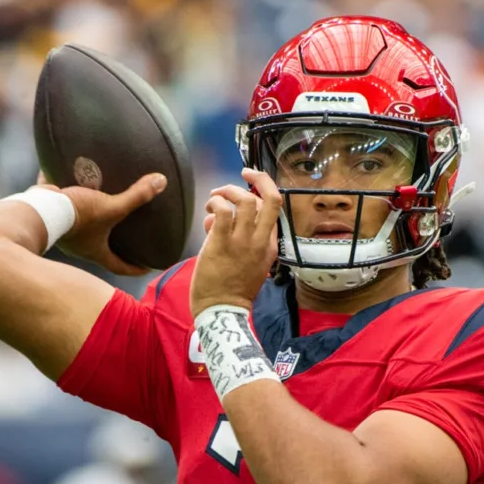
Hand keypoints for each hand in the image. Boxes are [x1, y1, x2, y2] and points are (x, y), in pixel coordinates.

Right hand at [57, 173, 166, 275]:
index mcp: (95, 251)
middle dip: (115, 244)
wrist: (37, 208)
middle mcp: (79, 246)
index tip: (148, 268)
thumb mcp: (111, 206)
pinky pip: (65, 209)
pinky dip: (73, 200)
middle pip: (101, 248)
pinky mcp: (51, 216)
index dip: (135, 268)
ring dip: (94, 221)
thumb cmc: (76, 215)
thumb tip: (161, 181)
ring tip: (107, 208)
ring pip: (83, 229)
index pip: (120, 267)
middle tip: (129, 237)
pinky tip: (78, 184)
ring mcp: (64, 232)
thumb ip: (136, 196)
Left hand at [191, 168, 281, 316]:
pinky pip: (222, 212)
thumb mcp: (250, 263)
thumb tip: (218, 217)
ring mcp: (243, 242)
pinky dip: (215, 204)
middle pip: (272, 199)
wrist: (222, 311)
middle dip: (260, 178)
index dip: (263, 192)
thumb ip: (240, 238)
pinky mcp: (222, 244)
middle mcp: (261, 241)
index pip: (274, 210)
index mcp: (270, 246)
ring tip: (216, 198)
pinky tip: (209, 210)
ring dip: (229, 191)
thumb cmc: (232, 290)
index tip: (252, 184)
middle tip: (245, 172)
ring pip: (246, 200)